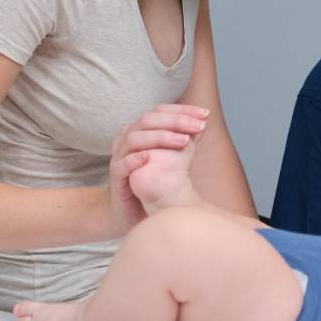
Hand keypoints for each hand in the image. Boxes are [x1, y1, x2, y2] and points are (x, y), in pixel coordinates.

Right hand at [105, 104, 208, 234]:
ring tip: (184, 141)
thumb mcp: (172, 156)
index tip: (205, 113)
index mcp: (141, 131)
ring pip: (134, 138)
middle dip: (175, 121)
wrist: (132, 210)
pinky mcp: (115, 176)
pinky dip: (134, 159)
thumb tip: (203, 121)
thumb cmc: (153, 179)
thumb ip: (184, 138)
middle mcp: (127, 138)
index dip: (182, 110)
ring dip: (160, 137)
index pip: (160, 111)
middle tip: (198, 126)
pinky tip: (149, 157)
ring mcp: (119, 156)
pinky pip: (121, 164)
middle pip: (148, 120)